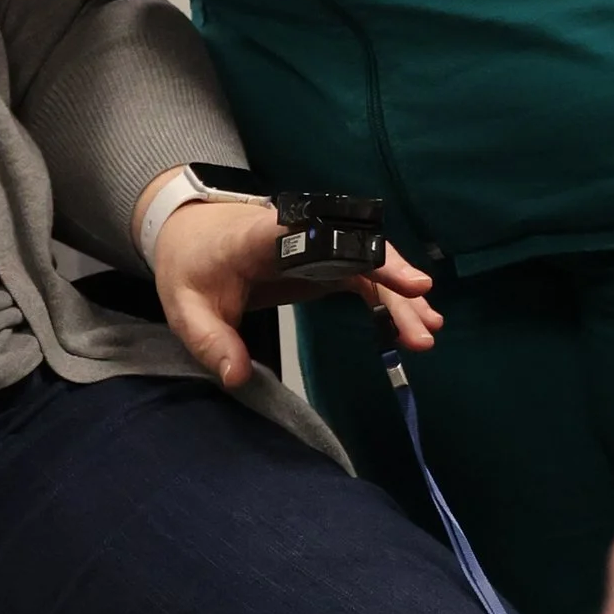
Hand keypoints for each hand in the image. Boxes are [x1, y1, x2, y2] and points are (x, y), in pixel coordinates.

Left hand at [147, 199, 440, 388]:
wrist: (191, 235)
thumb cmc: (190, 266)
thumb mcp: (186, 307)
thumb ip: (210, 340)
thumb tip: (237, 378)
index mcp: (262, 237)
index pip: (310, 235)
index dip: (348, 244)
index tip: (379, 264)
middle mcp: (301, 236)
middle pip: (355, 247)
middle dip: (390, 276)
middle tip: (421, 309)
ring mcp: (319, 248)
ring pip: (369, 265)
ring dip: (399, 297)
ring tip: (427, 333)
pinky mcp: (327, 264)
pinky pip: (366, 281)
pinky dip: (389, 303)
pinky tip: (411, 329)